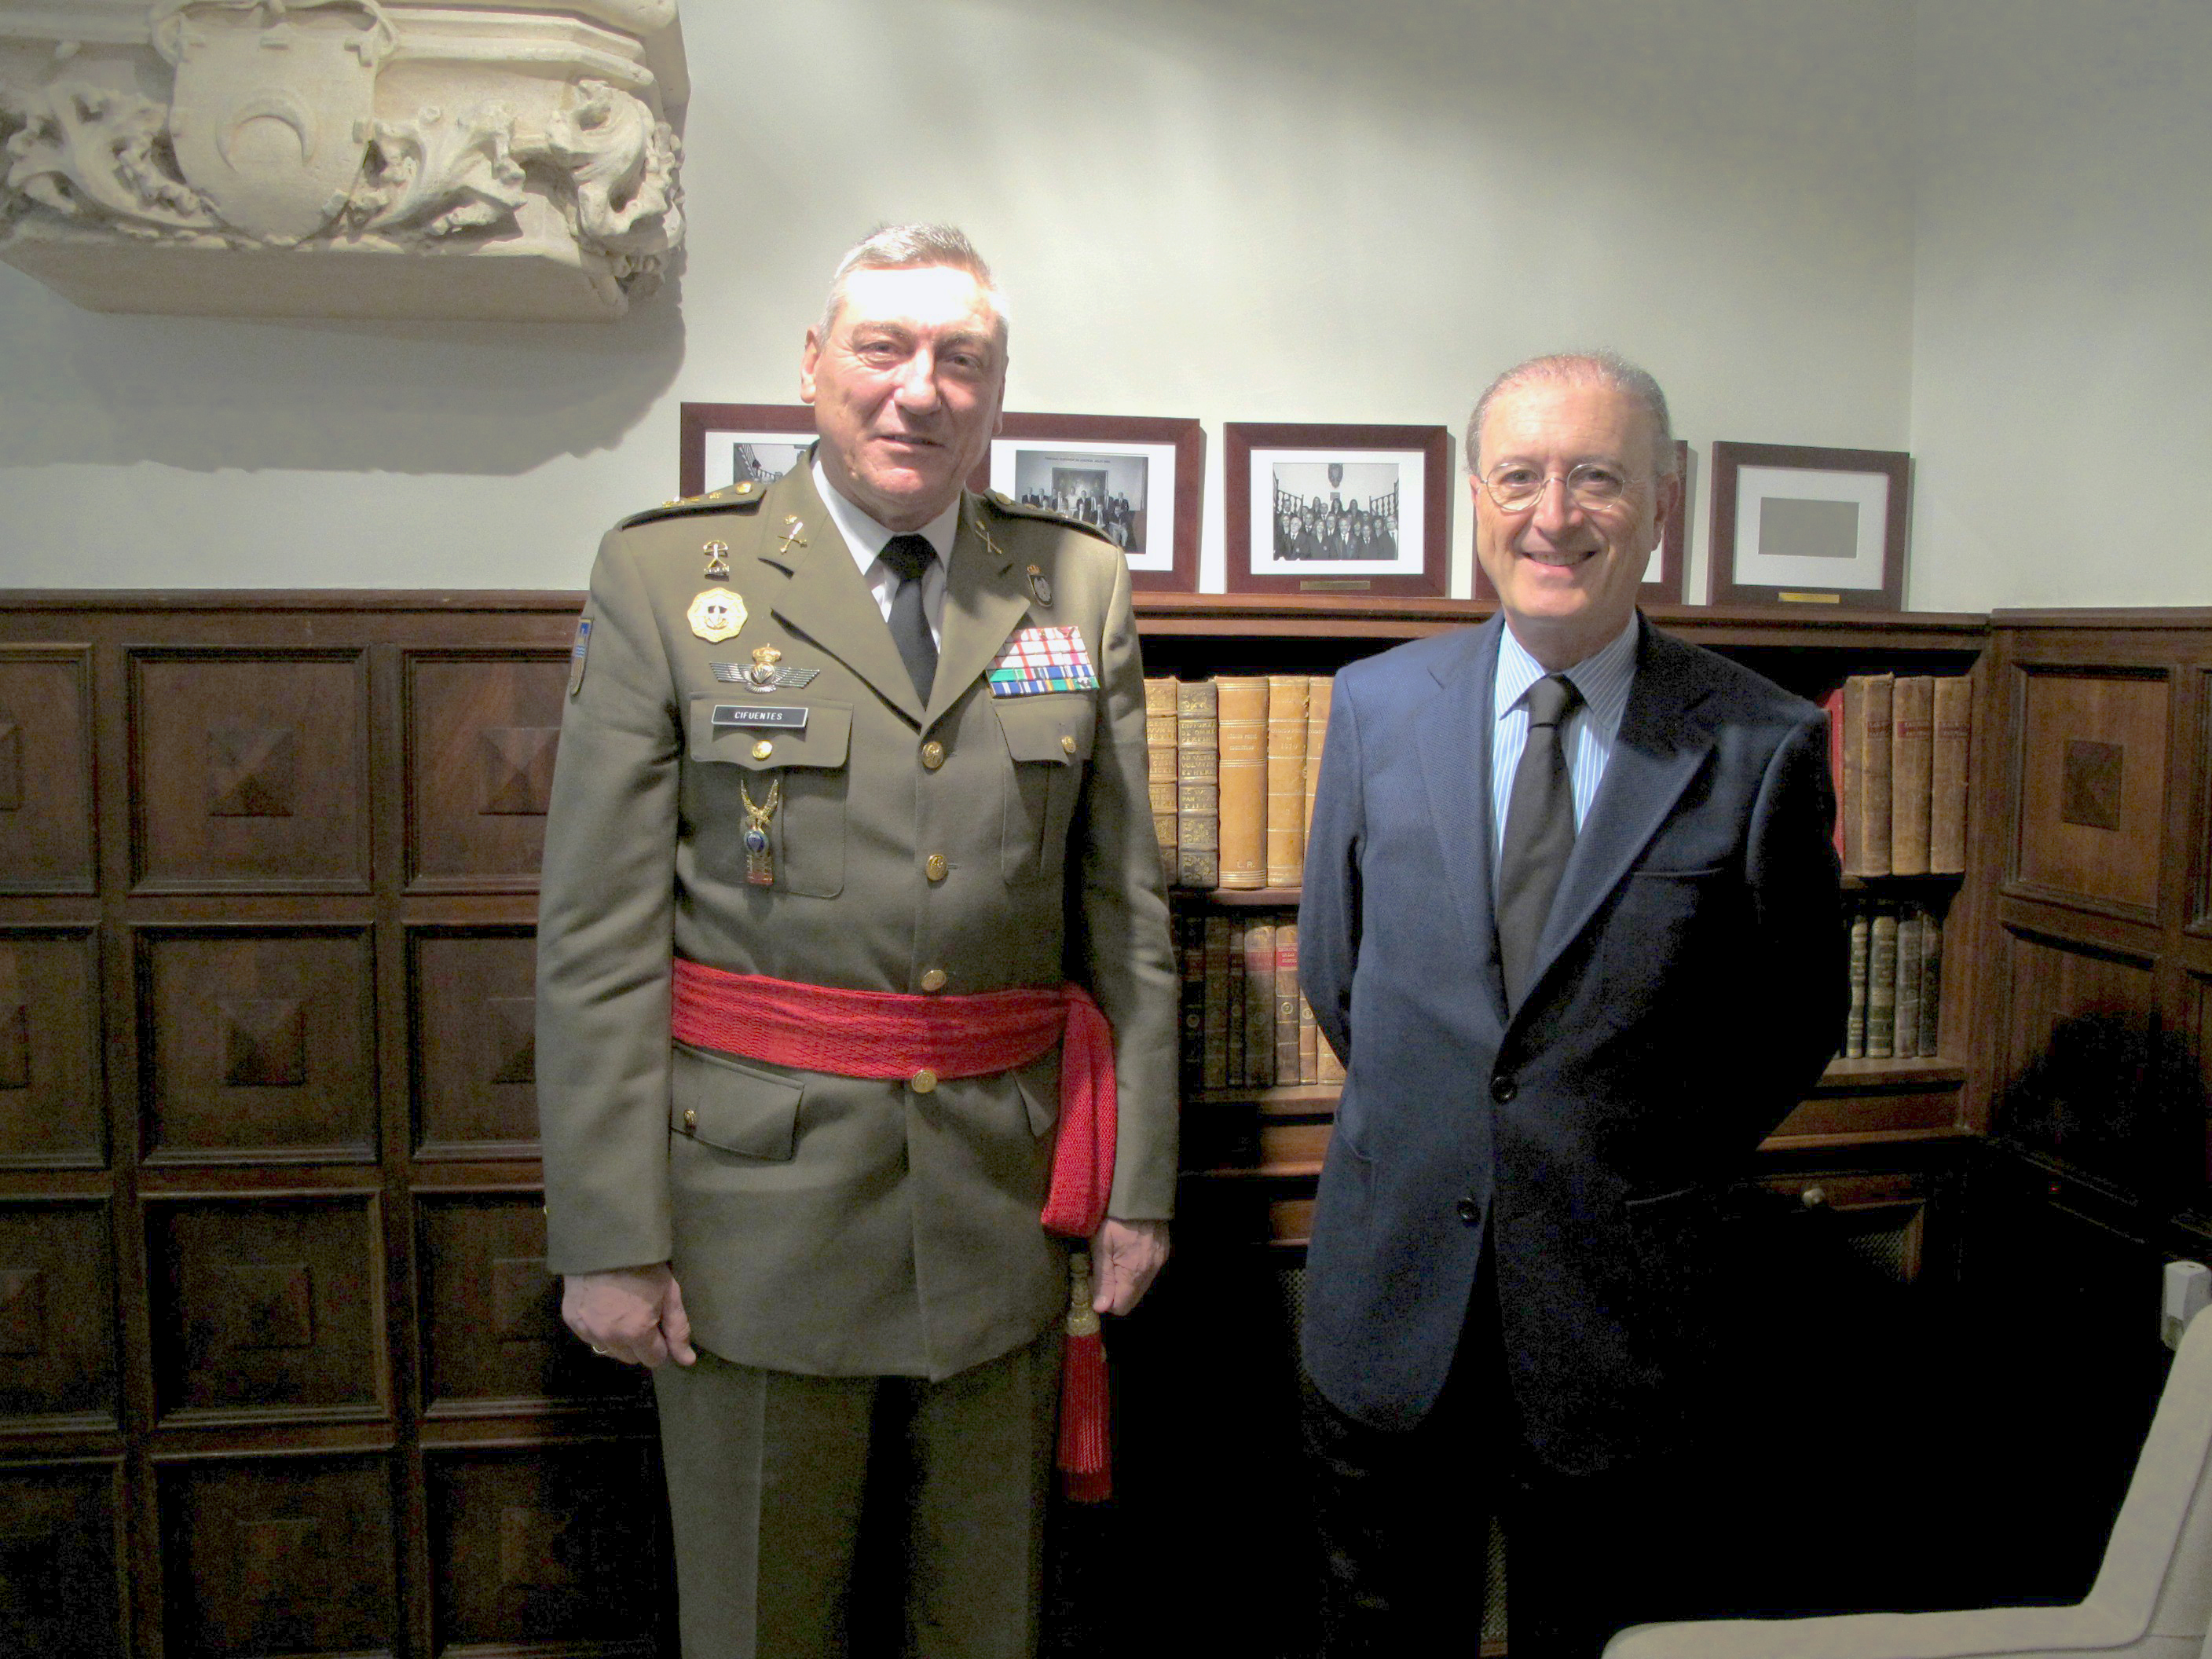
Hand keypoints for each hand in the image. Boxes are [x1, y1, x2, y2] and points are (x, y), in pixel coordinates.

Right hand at [561, 1263, 696, 1367]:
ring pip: (610, 1350)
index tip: (660, 1324)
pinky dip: (599, 1328)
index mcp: (636, 1332)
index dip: (661, 1343)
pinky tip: (604, 1306)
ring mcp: (586, 1330)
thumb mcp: (668, 1293)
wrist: (603, 1241)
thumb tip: (687, 1361)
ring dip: (619, 1339)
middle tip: (642, 1314)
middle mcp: (609, 1338)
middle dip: (641, 1343)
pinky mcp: (571, 1320)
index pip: (654, 1359)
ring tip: (622, 1309)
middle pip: (631, 1357)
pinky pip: (590, 1337)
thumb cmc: (643, 1265)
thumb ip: (678, 1329)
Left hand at [1089, 1217, 1168, 1315]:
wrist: (1140, 1191)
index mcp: (1135, 1273)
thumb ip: (1103, 1279)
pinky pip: (1146, 1271)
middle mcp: (1151, 1271)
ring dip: (1123, 1279)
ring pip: (1139, 1285)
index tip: (1092, 1281)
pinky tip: (1124, 1252)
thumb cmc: (1115, 1217)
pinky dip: (1133, 1268)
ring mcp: (1159, 1261)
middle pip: (1131, 1298)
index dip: (1103, 1300)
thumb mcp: (1101, 1246)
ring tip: (1111, 1259)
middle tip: (1098, 1270)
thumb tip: (1101, 1308)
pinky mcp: (1163, 1251)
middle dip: (1113, 1291)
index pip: (1120, 1306)